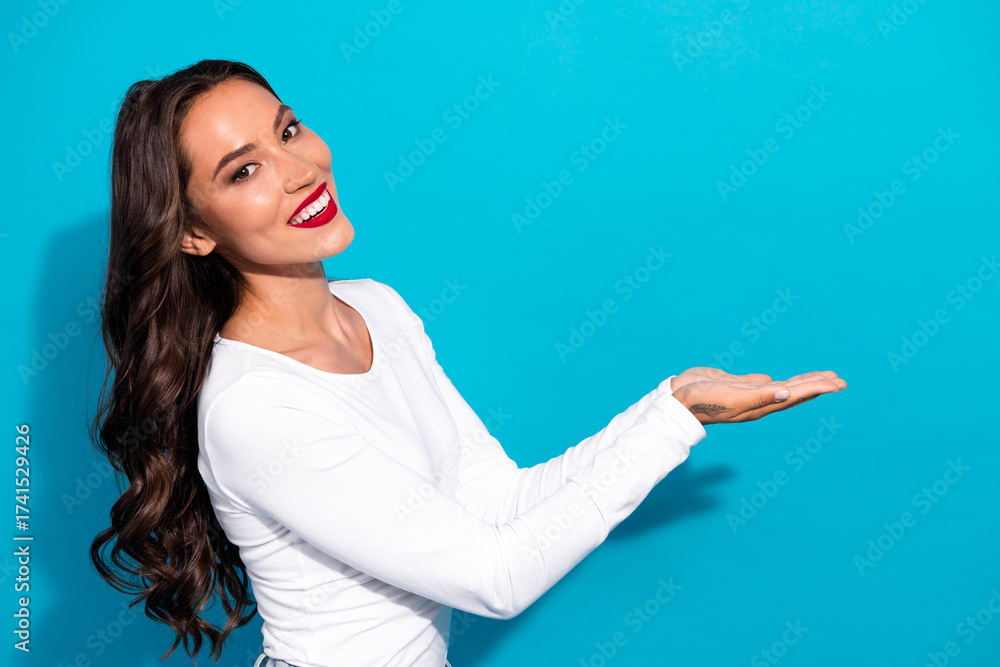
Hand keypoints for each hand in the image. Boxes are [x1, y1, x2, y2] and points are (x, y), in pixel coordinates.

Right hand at [670, 367, 845, 424]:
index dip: (818, 388)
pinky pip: (759, 384)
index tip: (838, 383)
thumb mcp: (733, 397)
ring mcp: (747, 393)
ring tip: (819, 377)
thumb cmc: (705, 400)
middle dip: (817, 385)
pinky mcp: (734, 385)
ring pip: (781, 387)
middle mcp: (759, 400)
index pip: (796, 395)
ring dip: (800, 382)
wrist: (678, 400)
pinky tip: (778, 381)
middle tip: (839, 380)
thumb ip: (760, 395)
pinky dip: (773, 382)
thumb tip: (786, 392)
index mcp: (762, 405)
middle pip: (795, 392)